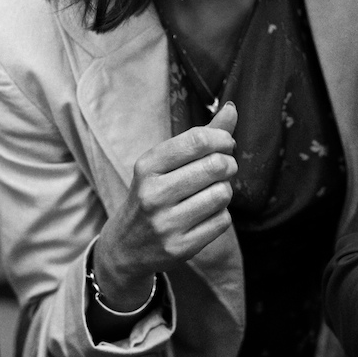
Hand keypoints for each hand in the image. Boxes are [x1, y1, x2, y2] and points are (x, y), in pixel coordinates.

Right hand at [92, 102, 238, 308]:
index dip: (223, 139)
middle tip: (223, 168)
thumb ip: (200, 136)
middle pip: (216, 166)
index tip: (225, 144)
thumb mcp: (165, 163)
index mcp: (147, 166)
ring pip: (222, 194)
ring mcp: (166, 224)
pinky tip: (205, 215)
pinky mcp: (180, 248)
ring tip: (211, 193)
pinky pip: (222, 221)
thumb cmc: (153, 194)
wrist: (126, 247)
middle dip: (228, 164)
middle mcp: (153, 195)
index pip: (198, 140)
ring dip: (224, 191)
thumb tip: (232, 108)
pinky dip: (221, 215)